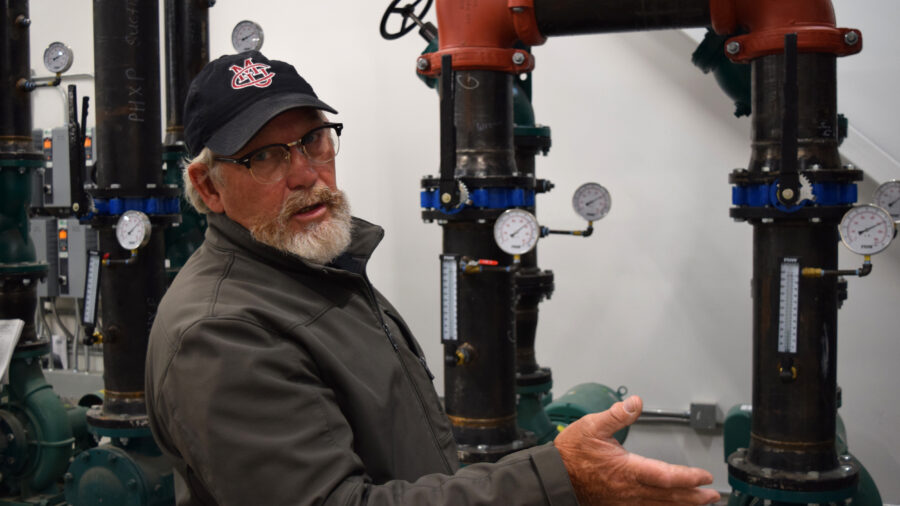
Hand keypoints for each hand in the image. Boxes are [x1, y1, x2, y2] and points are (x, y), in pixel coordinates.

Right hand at [555, 396, 719, 504]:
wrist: (554, 477)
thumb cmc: (570, 453)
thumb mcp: (591, 426)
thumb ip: (616, 415)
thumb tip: (635, 403)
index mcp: (626, 469)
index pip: (665, 476)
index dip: (688, 477)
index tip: (704, 476)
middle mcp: (629, 489)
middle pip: (668, 496)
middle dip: (693, 496)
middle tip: (712, 495)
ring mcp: (624, 501)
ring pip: (660, 505)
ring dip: (682, 504)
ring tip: (700, 502)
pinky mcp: (618, 505)